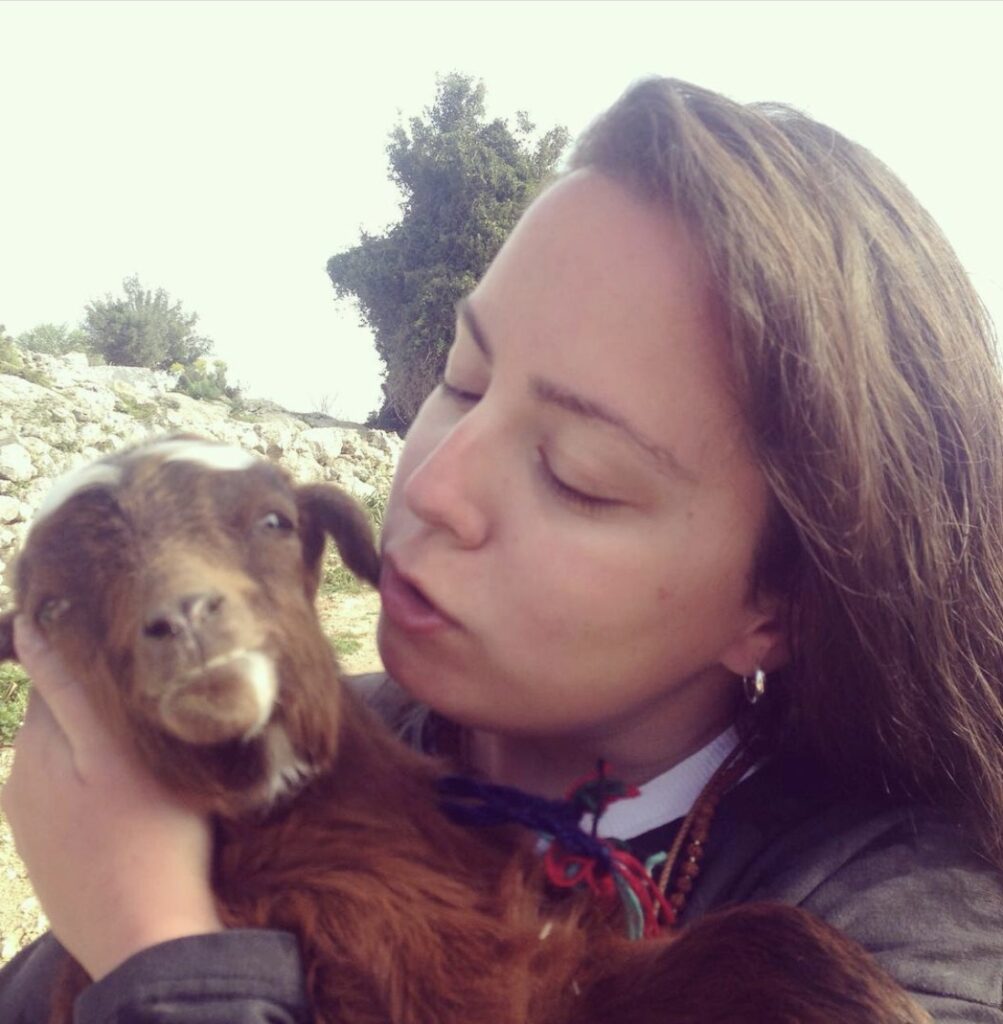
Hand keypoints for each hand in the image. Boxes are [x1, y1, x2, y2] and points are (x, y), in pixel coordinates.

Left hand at [1, 616, 222, 980]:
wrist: (148, 940)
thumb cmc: (153, 838)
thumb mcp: (121, 752)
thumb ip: (72, 689)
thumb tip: (29, 626)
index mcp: (39, 748)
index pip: (59, 676)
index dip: (92, 657)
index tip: (125, 651)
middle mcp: (23, 780)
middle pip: (62, 716)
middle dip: (97, 703)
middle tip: (151, 709)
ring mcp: (32, 821)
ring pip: (65, 755)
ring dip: (96, 745)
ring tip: (147, 759)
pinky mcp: (47, 852)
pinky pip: (67, 796)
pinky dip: (94, 785)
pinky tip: (128, 805)